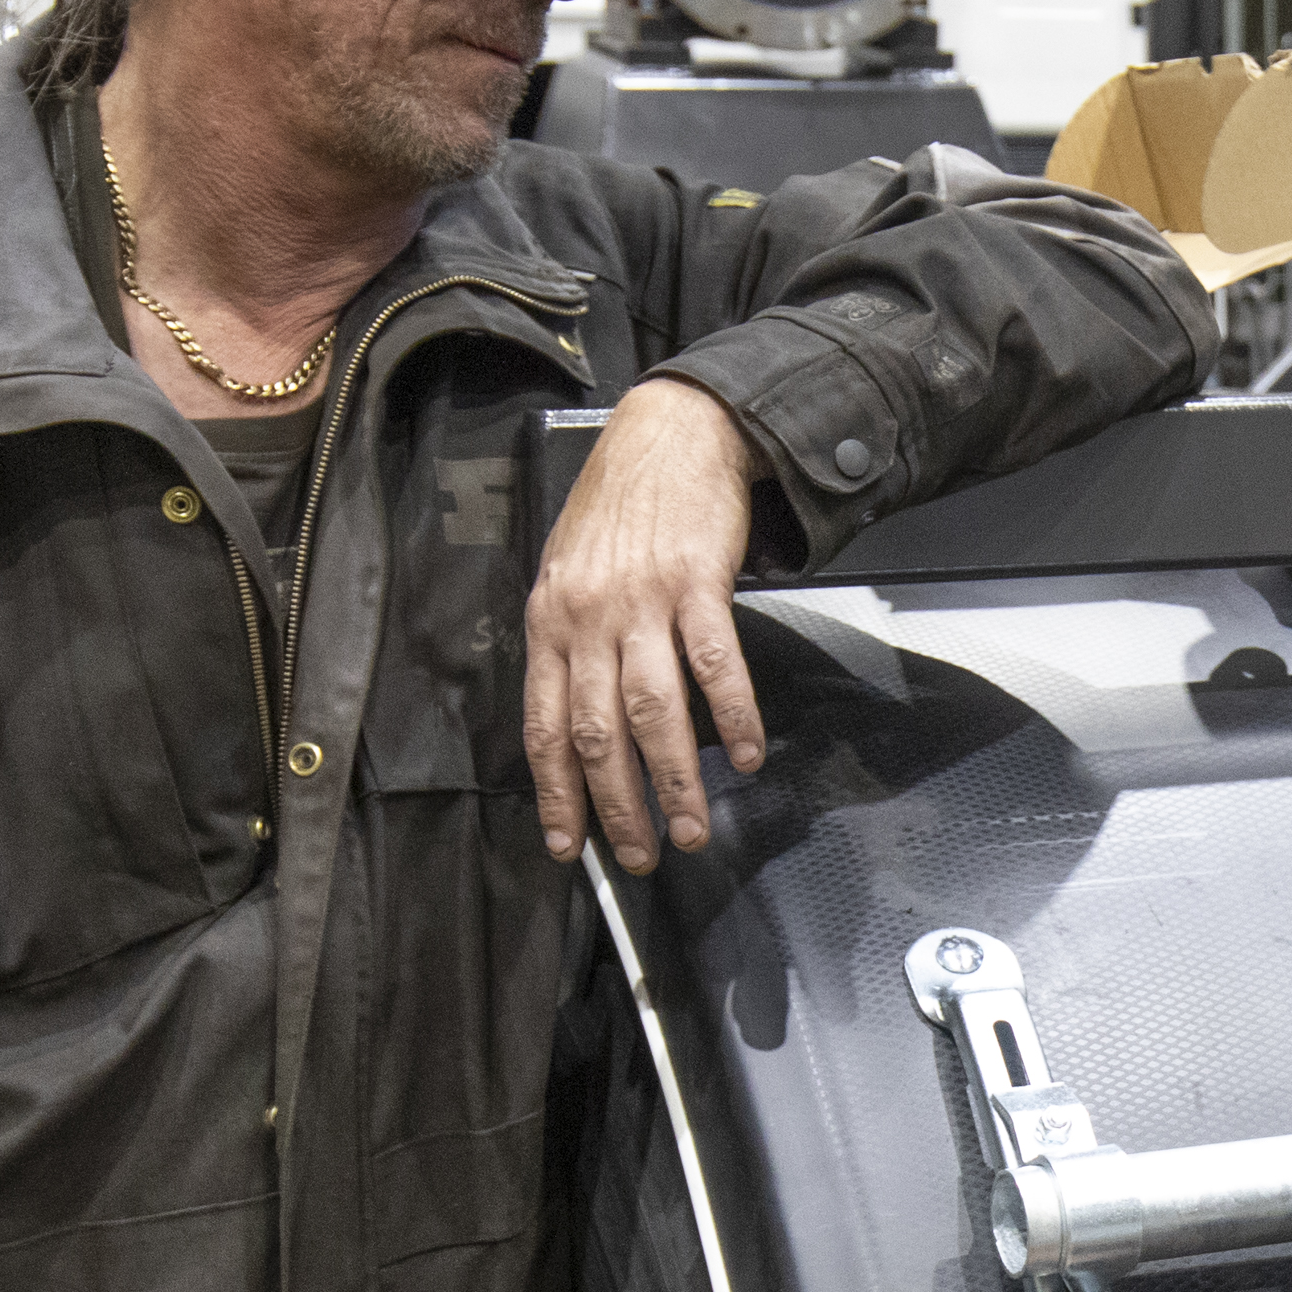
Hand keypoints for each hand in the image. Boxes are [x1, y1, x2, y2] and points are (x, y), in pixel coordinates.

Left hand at [524, 379, 768, 870]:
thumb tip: (580, 723)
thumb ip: (571, 642)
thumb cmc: (621, 507)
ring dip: (673, 782)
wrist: (670, 434)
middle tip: (640, 857)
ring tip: (692, 828)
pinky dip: (733, 716)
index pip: (544, 727)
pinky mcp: (696, 582)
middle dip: (617, 807)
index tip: (569, 845)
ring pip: (653, 712)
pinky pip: (714, 665)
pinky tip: (747, 755)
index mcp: (550, 621)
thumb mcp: (570, 572)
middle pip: (597, 733)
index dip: (557, 794)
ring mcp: (642, 600)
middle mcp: (588, 616)